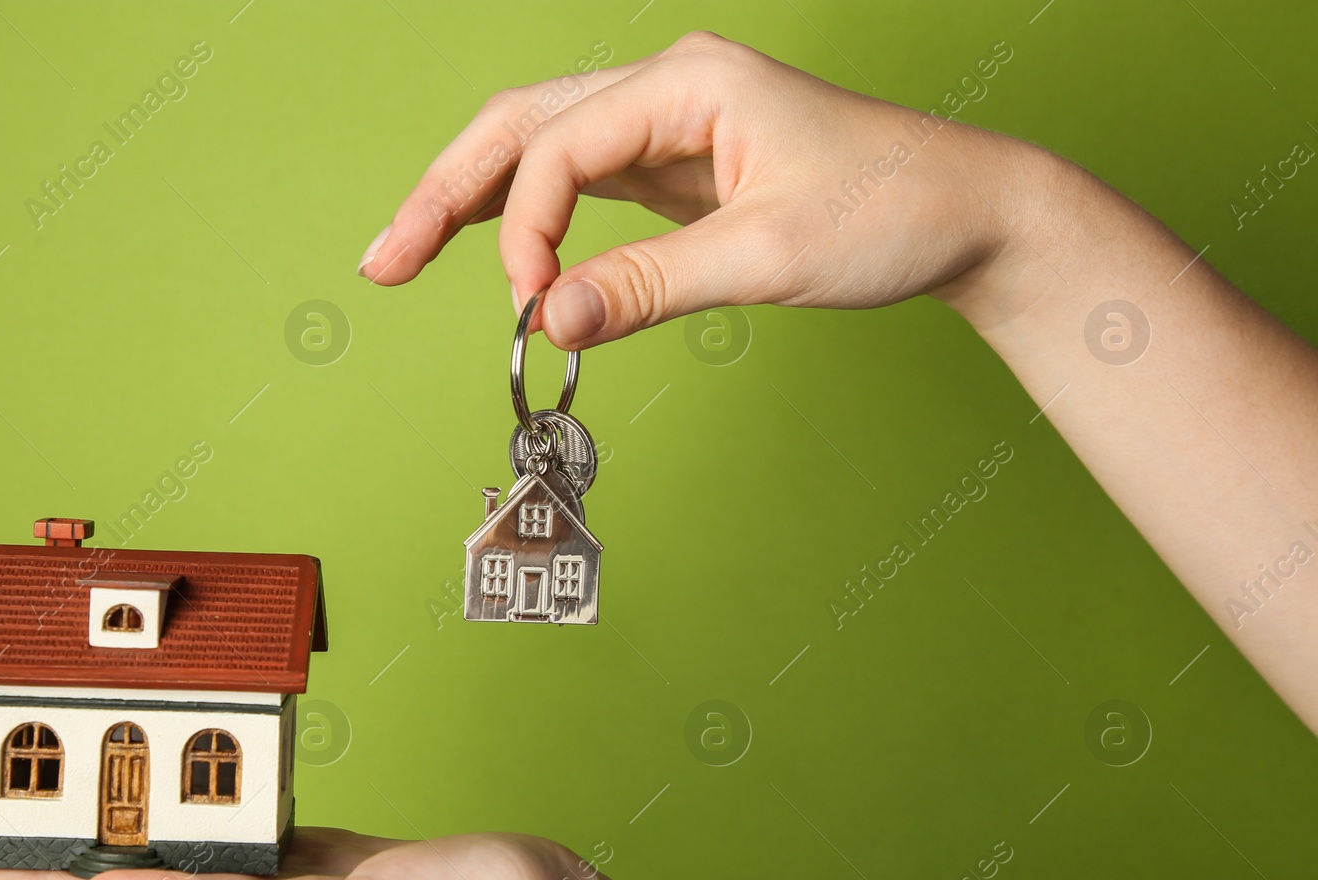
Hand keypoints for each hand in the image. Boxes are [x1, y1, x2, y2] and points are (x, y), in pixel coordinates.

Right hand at [363, 30, 1317, 725]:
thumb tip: (550, 321)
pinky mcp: (684, 167)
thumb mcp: (769, 254)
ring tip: (404, 253)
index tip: (534, 311)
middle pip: (523, 126)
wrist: (972, 213)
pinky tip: (497, 246)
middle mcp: (669, 88)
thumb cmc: (894, 210)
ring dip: (475, 201)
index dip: (526, 232)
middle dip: (446, 193)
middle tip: (382, 261)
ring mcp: (673, 125)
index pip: (558, 148)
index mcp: (686, 82)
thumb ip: (650, 286)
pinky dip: (533, 216)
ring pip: (544, 147)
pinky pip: (585, 181)